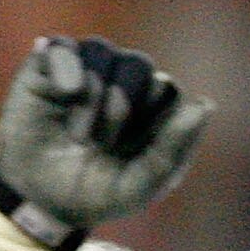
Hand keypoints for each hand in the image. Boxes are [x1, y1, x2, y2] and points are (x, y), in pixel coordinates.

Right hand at [0, 37, 212, 242]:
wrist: (44, 203)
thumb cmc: (100, 193)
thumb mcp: (143, 184)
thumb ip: (175, 147)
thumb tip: (205, 103)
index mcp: (154, 109)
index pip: (168, 89)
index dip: (153, 119)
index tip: (131, 152)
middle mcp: (122, 82)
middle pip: (139, 65)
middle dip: (124, 107)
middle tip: (104, 145)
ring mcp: (86, 70)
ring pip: (103, 51)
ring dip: (93, 97)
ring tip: (80, 135)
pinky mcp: (47, 66)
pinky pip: (64, 47)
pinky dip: (68, 70)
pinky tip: (65, 95)